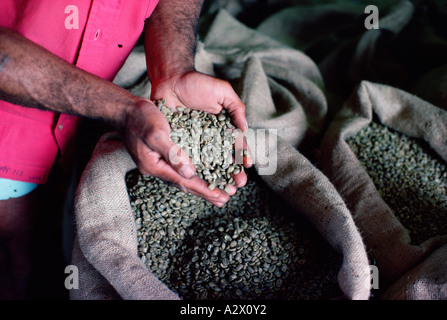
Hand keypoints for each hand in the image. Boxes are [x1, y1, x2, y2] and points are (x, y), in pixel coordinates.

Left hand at [147, 71, 252, 204]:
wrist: (171, 79)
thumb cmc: (198, 83)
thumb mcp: (222, 91)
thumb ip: (236, 108)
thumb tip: (245, 128)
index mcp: (224, 126)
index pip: (236, 143)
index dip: (242, 154)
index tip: (248, 165)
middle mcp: (211, 136)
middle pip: (224, 158)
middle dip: (232, 172)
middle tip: (238, 185)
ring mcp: (196, 141)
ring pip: (208, 162)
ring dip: (216, 176)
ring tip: (223, 188)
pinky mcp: (180, 143)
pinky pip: (188, 158)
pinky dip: (195, 170)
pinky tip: (200, 181)